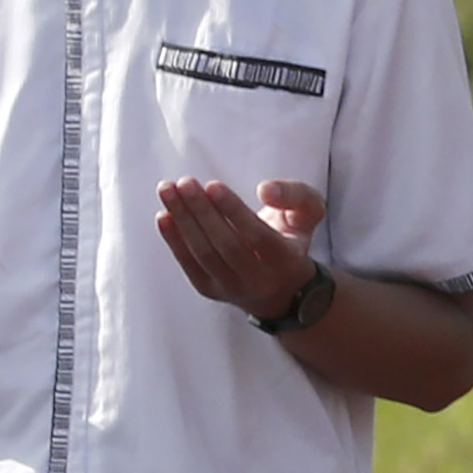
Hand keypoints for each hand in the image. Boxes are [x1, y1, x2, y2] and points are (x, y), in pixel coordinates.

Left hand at [152, 176, 323, 318]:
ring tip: (167, 190)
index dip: (234, 212)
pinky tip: (163, 215)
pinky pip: (189, 265)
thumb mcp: (308, 214)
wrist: (281, 289)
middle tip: (185, 182)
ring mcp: (232, 288)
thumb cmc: (291, 240)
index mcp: (287, 260)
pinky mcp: (210, 290)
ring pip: (205, 255)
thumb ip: (296, 195)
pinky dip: (174, 240)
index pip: (258, 237)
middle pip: (227, 246)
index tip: (213, 185)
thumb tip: (265, 190)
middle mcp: (260, 281)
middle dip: (203, 212)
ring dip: (183, 221)